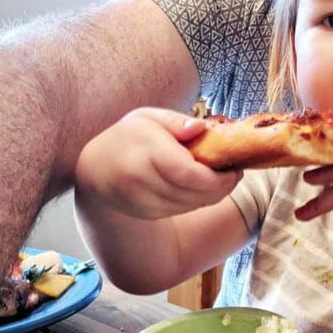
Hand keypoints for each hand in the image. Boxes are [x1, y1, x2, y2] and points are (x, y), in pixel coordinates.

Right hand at [75, 107, 241, 219]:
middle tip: (234, 173)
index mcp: (146, 152)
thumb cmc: (130, 137)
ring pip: (189, 205)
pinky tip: (198, 187)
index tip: (235, 168)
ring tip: (219, 178)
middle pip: (193, 193)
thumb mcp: (149, 118)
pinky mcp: (144, 214)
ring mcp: (141, 201)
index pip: (189, 174)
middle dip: (221, 187)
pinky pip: (180, 211)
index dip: (218, 178)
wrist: (97, 167)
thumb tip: (202, 128)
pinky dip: (195, 201)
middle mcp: (141, 180)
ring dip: (210, 195)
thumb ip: (176, 122)